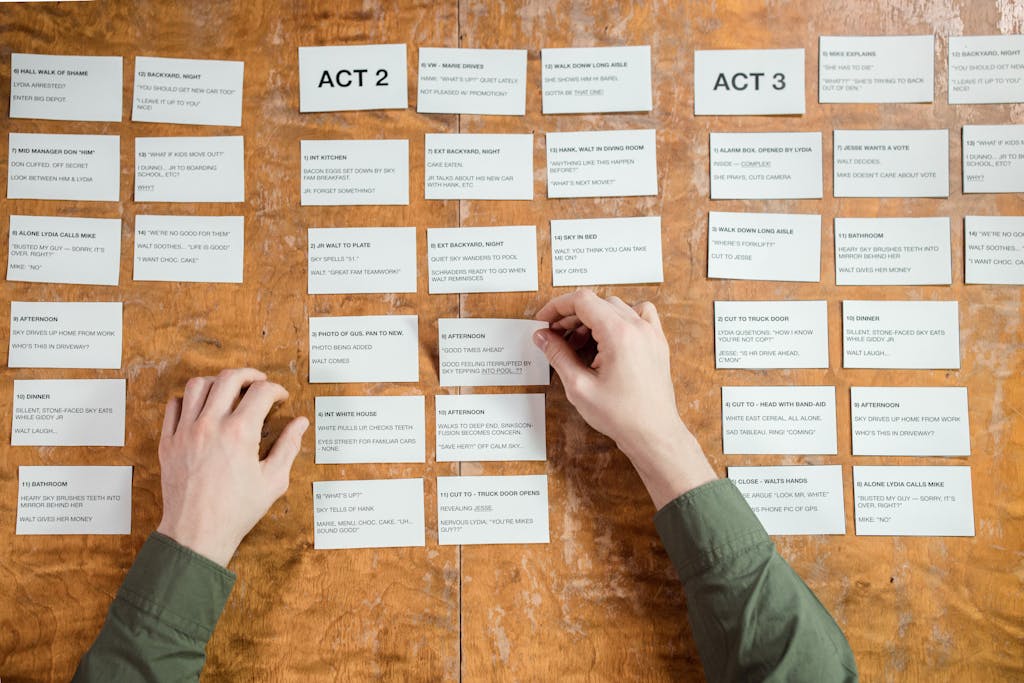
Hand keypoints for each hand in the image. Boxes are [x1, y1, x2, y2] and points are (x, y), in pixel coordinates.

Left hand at [156, 368, 308, 566]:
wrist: (197, 533)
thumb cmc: (237, 510)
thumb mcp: (273, 480)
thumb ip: (289, 446)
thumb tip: (301, 423)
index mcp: (240, 433)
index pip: (261, 392)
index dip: (276, 389)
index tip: (280, 398)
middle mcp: (210, 425)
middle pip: (229, 378)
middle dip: (249, 375)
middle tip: (259, 382)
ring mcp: (185, 432)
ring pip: (198, 385)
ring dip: (218, 382)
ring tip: (229, 390)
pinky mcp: (169, 442)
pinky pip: (174, 405)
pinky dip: (189, 399)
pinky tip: (202, 408)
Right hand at [533, 290, 715, 508]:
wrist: (653, 433)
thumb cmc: (622, 416)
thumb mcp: (579, 386)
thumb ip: (558, 355)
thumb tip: (542, 336)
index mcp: (619, 334)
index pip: (582, 300)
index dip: (557, 307)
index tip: (544, 321)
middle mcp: (638, 327)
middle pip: (597, 302)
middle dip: (571, 316)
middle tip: (554, 337)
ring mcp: (651, 333)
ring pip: (615, 307)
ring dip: (592, 318)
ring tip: (578, 343)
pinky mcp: (657, 343)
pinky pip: (639, 314)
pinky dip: (619, 319)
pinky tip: (608, 338)